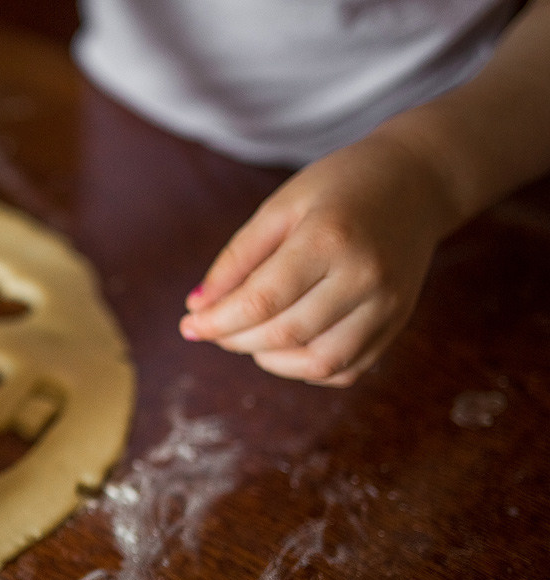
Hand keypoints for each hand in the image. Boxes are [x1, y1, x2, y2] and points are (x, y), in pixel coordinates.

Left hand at [178, 134, 455, 386]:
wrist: (417, 182)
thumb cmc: (339, 188)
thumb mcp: (280, 207)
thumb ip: (237, 258)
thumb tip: (197, 307)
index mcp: (329, 239)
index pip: (261, 300)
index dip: (218, 321)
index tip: (188, 325)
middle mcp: (365, 277)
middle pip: (285, 334)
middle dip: (236, 340)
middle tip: (213, 328)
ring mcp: (388, 305)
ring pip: (318, 362)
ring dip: (270, 360)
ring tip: (249, 337)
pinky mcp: (398, 323)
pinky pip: (346, 369)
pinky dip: (307, 368)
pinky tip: (286, 346)